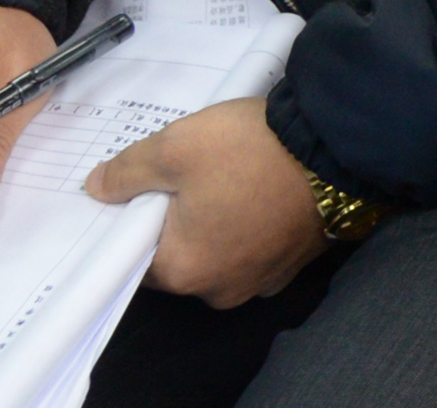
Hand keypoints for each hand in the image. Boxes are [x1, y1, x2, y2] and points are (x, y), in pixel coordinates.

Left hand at [86, 97, 333, 307]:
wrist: (339, 145)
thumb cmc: (250, 150)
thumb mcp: (176, 145)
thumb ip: (127, 171)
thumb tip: (97, 189)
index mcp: (183, 271)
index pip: (135, 255)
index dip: (135, 220)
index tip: (146, 187)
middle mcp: (220, 291)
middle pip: (180, 258)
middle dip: (179, 222)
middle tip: (191, 175)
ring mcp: (262, 281)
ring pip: (220, 255)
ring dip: (218, 226)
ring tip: (232, 180)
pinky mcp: (294, 264)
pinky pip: (256, 251)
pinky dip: (253, 228)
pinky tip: (261, 193)